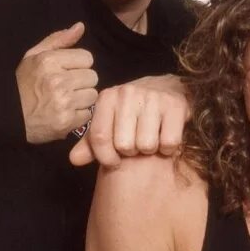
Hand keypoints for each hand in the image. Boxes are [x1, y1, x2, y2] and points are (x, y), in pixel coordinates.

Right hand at [15, 22, 97, 143]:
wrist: (9, 117)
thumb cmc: (23, 84)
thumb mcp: (34, 56)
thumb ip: (58, 40)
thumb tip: (80, 26)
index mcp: (50, 61)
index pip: (87, 58)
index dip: (79, 64)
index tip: (68, 71)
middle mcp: (58, 80)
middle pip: (92, 77)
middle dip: (82, 81)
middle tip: (67, 87)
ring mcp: (64, 102)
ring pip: (92, 95)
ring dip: (82, 98)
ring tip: (67, 100)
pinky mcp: (67, 121)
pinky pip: (88, 114)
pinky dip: (79, 115)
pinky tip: (66, 112)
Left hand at [69, 73, 188, 167]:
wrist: (169, 88)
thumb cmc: (134, 112)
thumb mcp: (110, 122)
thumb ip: (92, 142)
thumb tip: (74, 160)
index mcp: (108, 97)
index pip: (100, 137)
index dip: (106, 157)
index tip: (114, 162)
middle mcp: (128, 93)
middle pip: (124, 145)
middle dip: (132, 151)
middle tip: (136, 143)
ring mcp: (153, 98)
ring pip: (147, 145)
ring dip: (150, 150)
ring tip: (151, 139)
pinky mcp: (175, 105)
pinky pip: (169, 142)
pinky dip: (168, 148)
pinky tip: (165, 138)